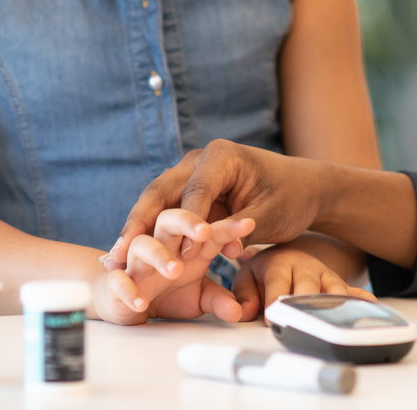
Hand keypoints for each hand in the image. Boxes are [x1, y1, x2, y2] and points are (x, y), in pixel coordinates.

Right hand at [93, 208, 253, 325]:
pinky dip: (128, 289)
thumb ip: (217, 299)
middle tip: (205, 231)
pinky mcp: (116, 279)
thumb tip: (238, 312)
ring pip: (142, 244)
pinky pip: (118, 279)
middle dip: (186, 221)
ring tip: (176, 270)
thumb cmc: (166, 289)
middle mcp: (161, 244)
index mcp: (185, 242)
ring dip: (158, 255)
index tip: (248, 224)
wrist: (123, 297)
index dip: (226, 225)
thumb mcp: (198, 295)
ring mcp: (136, 261)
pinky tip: (142, 302)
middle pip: (169, 218)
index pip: (207, 226)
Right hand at [108, 141, 325, 268]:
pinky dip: (147, 232)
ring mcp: (189, 174)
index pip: (194, 191)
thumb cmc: (291, 198)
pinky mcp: (188, 192)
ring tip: (114, 259)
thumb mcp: (269, 215)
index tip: (176, 255)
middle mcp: (199, 160)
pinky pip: (163, 211)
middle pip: (161, 191)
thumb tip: (215, 249)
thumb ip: (239, 229)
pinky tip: (129, 257)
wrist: (303, 188)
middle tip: (119, 254)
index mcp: (220, 156)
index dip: (184, 225)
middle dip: (138, 223)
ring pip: (156, 201)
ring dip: (136, 229)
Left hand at [231, 240, 375, 320]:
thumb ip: (243, 294)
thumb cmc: (267, 269)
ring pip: (333, 289)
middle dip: (304, 303)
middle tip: (302, 321)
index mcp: (279, 263)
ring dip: (333, 303)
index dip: (274, 300)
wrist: (292, 250)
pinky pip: (354, 291)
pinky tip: (369, 306)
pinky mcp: (338, 285)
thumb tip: (245, 312)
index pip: (277, 283)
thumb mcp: (247, 275)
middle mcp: (305, 268)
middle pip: (308, 286)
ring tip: (335, 319)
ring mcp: (325, 276)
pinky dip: (361, 299)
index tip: (271, 316)